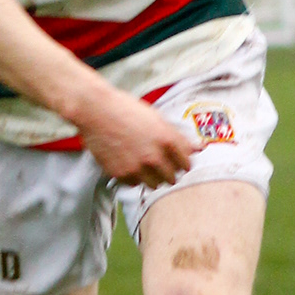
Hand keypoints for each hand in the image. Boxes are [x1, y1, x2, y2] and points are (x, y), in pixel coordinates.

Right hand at [79, 84, 196, 189]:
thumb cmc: (126, 109)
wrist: (96, 110)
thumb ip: (177, 136)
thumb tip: (199, 148)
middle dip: (169, 171)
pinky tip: (129, 163)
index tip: (180, 162)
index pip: (187, 163)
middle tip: (161, 164)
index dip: (184, 162)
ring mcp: (137, 167)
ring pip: (155, 185)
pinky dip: (134, 177)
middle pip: (172, 177)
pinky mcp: (121, 174)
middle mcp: (154, 156)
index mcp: (167, 139)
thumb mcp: (156, 118)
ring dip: (153, 177)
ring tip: (144, 165)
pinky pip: (135, 184)